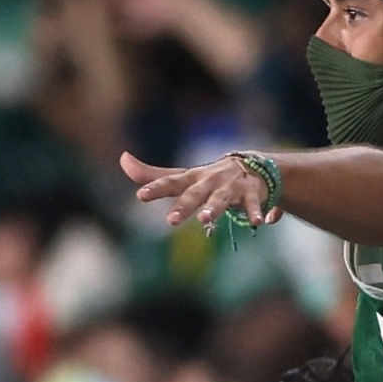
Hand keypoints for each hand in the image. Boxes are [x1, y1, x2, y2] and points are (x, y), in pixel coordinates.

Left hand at [119, 149, 277, 229]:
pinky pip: (253, 204)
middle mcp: (210, 181)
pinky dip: (256, 212)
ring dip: (214, 208)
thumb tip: (122, 158)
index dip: (156, 187)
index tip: (141, 196)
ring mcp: (231, 186)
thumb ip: (153, 174)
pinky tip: (259, 223)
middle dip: (183, 206)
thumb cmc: (210, 178)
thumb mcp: (182, 177)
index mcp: (192, 178)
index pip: (170, 182)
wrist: (253, 167)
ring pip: (221, 199)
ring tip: (205, 220)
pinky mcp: (252, 193)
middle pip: (194, 194)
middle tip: (171, 221)